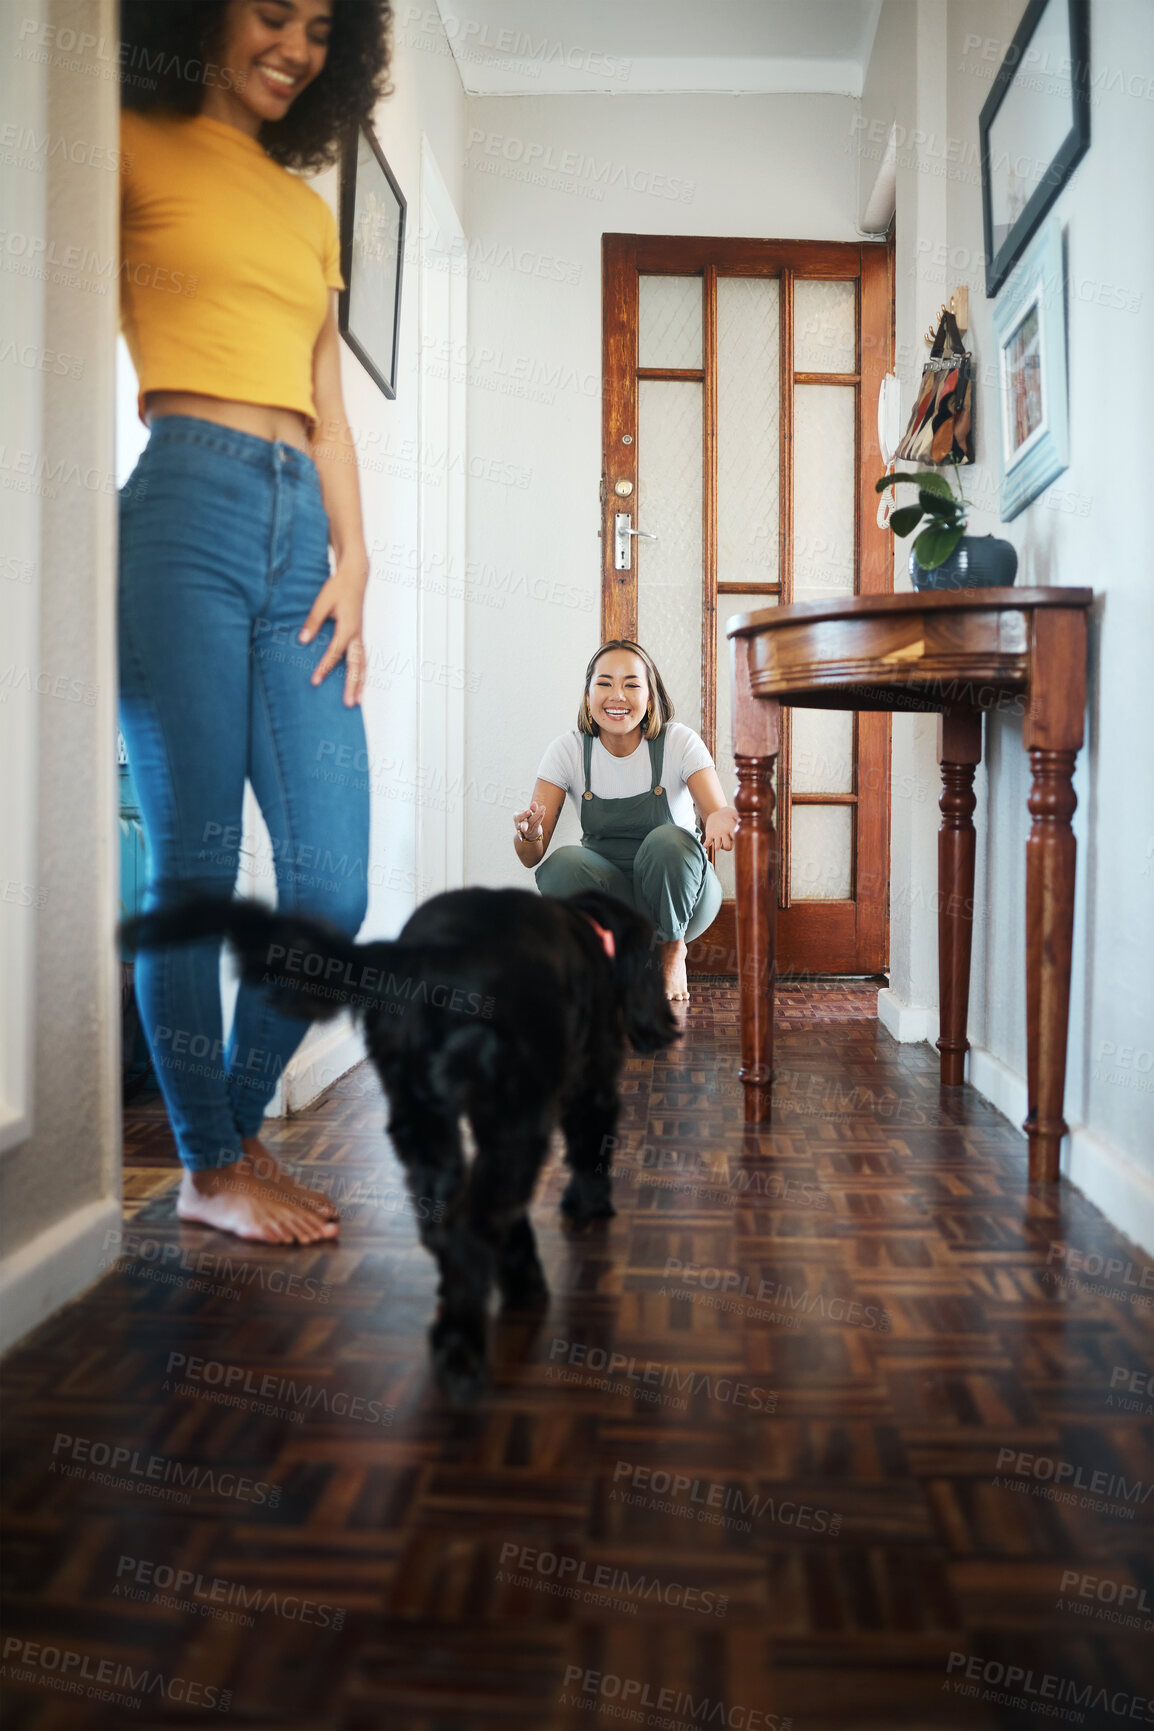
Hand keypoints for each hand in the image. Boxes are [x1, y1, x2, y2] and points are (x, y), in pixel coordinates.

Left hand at [298, 558, 368, 706]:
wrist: (355, 577)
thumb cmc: (339, 587)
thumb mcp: (322, 602)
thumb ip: (313, 621)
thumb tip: (303, 640)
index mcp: (348, 628)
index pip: (335, 653)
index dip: (324, 668)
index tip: (315, 681)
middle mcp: (356, 635)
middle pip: (356, 666)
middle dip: (353, 685)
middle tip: (349, 703)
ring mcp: (359, 637)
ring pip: (363, 665)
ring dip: (361, 683)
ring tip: (357, 701)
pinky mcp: (358, 636)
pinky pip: (362, 659)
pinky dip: (361, 673)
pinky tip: (358, 684)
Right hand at [514, 801, 544, 845]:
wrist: (530, 832)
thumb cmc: (528, 819)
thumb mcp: (528, 813)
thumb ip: (532, 808)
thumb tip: (534, 803)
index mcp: (516, 818)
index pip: (518, 817)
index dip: (523, 814)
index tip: (529, 811)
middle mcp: (520, 825)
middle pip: (523, 822)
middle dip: (526, 817)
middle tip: (530, 812)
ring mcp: (527, 829)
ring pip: (532, 822)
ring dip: (537, 814)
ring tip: (542, 808)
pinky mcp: (533, 831)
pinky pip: (536, 824)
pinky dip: (540, 818)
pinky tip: (543, 813)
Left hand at [704, 806, 738, 852]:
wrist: (719, 814)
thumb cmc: (729, 814)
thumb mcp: (734, 813)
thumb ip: (738, 815)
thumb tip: (741, 817)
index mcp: (733, 832)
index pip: (736, 839)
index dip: (736, 840)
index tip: (735, 837)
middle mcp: (726, 837)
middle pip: (728, 846)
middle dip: (727, 846)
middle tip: (727, 843)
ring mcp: (718, 837)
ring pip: (718, 846)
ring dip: (717, 846)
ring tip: (717, 848)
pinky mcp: (710, 836)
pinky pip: (708, 842)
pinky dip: (706, 844)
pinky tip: (705, 845)